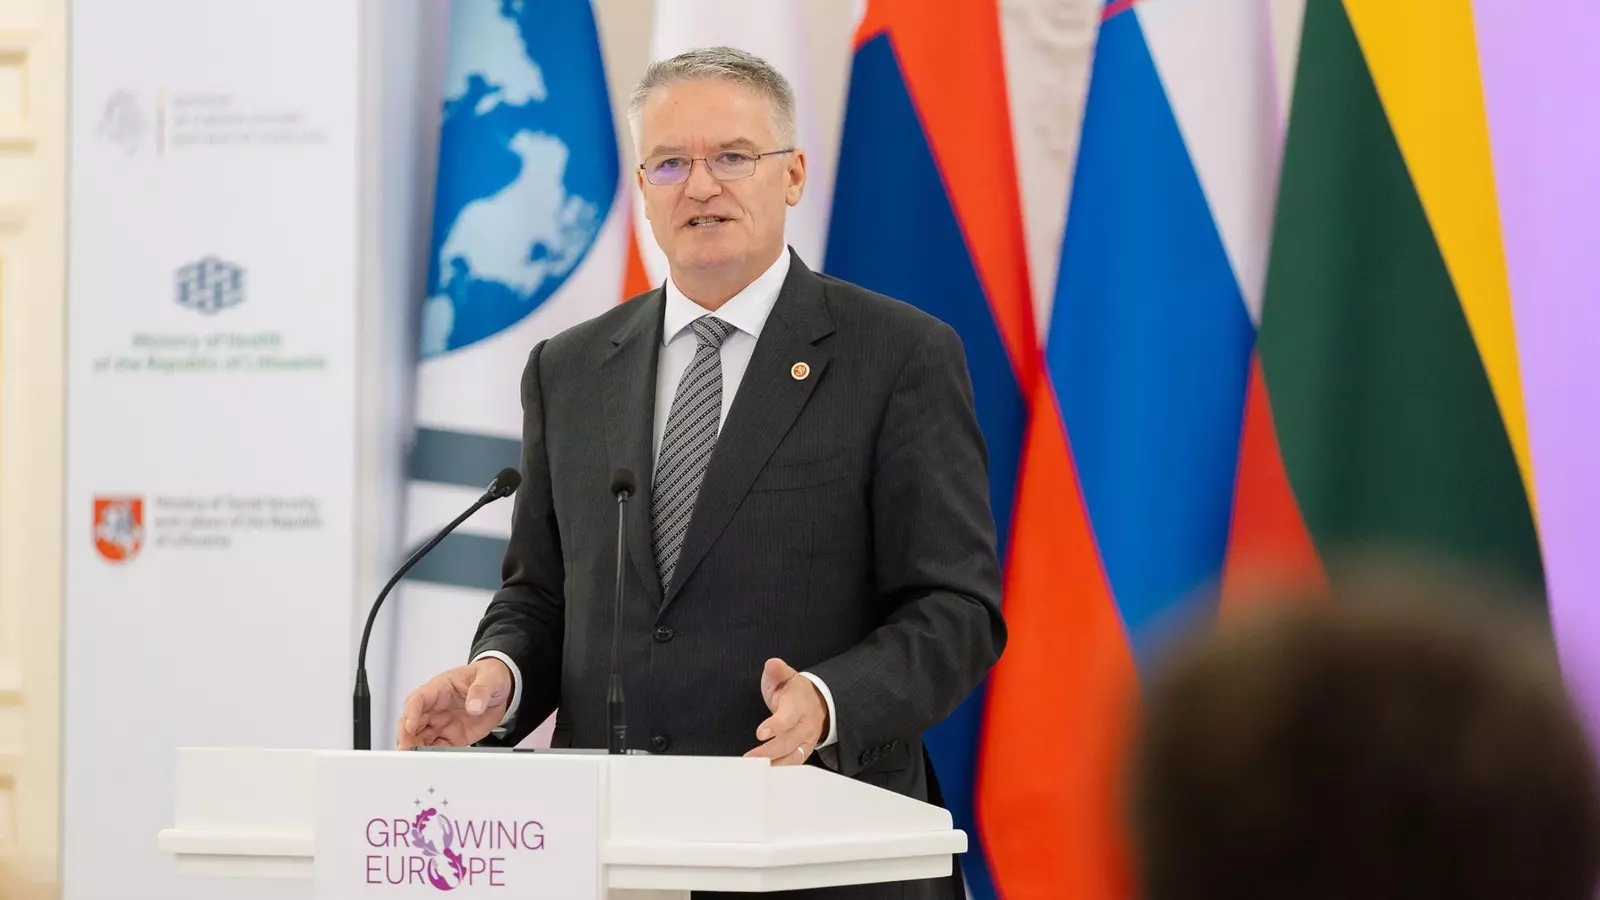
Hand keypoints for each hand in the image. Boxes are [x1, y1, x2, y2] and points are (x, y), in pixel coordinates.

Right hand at [395, 657, 511, 749]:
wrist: (501, 690)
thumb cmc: (488, 677)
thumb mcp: (490, 676)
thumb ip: (481, 690)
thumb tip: (474, 705)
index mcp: (440, 688)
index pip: (418, 699)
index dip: (411, 713)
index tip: (410, 726)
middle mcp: (436, 708)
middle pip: (412, 722)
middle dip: (406, 736)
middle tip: (407, 748)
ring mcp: (442, 724)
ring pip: (421, 738)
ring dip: (417, 748)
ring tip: (418, 759)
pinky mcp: (452, 737)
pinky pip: (439, 748)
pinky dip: (434, 756)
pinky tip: (434, 762)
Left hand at [744, 658, 826, 765]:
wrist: (818, 701)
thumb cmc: (795, 690)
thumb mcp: (785, 676)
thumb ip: (777, 670)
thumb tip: (772, 663)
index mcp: (798, 704)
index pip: (788, 717)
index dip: (775, 726)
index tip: (760, 733)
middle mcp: (805, 724)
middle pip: (788, 741)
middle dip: (769, 751)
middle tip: (750, 758)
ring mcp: (807, 739)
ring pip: (793, 756)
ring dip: (774, 764)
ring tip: (755, 769)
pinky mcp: (805, 749)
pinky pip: (794, 763)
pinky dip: (781, 769)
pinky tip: (766, 772)